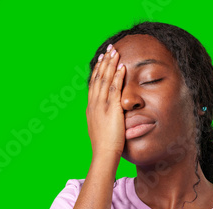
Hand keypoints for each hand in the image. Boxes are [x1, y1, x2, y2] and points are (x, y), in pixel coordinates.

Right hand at [86, 44, 125, 160]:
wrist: (104, 154)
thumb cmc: (105, 146)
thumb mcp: (101, 129)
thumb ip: (104, 119)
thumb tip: (108, 118)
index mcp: (91, 108)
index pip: (94, 84)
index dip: (97, 70)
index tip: (101, 59)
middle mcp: (94, 104)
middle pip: (98, 78)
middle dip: (104, 62)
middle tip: (108, 49)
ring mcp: (101, 106)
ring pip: (104, 80)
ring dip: (110, 64)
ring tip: (115, 52)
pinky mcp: (111, 109)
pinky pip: (114, 88)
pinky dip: (117, 76)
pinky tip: (122, 66)